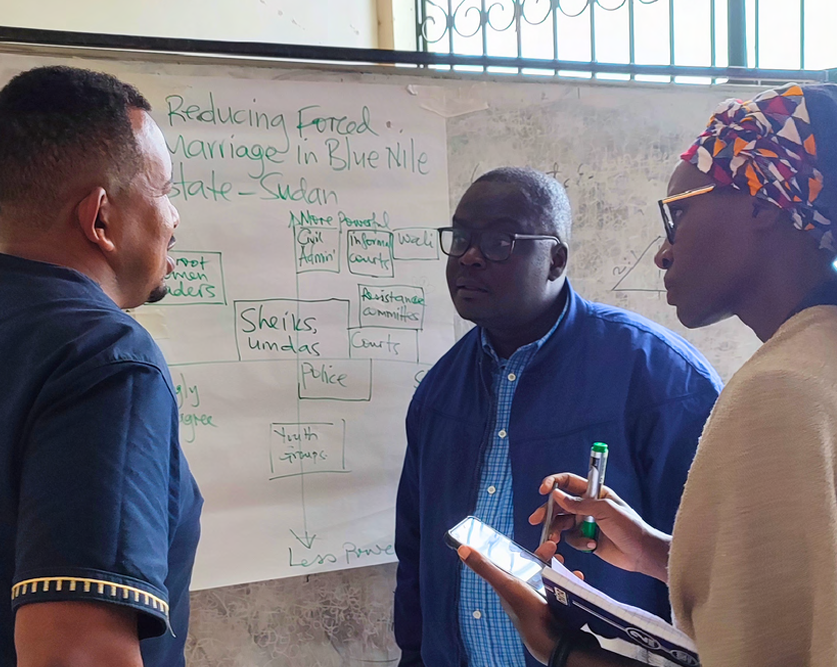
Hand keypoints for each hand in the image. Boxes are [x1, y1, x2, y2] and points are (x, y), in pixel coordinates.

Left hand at [457, 545, 580, 663]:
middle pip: (535, 572)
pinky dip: (572, 586)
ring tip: (569, 569)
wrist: (557, 642)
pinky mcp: (558, 612)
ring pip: (551, 582)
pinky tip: (578, 581)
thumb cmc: (529, 614)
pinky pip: (565, 595)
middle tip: (557, 553)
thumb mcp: (506, 585)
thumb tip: (462, 550)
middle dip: (546, 560)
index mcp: (511, 590)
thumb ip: (485, 568)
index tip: (539, 544)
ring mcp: (542, 605)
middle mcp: (525, 597)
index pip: (515, 565)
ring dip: (560, 573)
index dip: (525, 553)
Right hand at [529, 473, 671, 582]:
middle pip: (560, 504)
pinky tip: (591, 545)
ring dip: (557, 530)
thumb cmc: (630, 527)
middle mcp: (587, 506)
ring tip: (555, 539)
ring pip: (562, 523)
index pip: (568, 482)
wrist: (642, 553)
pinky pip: (572, 538)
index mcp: (593, 492)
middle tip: (537, 520)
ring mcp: (586, 522)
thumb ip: (579, 503)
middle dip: (547, 511)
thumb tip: (556, 495)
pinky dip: (578, 542)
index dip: (554, 483)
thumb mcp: (605, 510)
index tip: (543, 490)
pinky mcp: (586, 538)